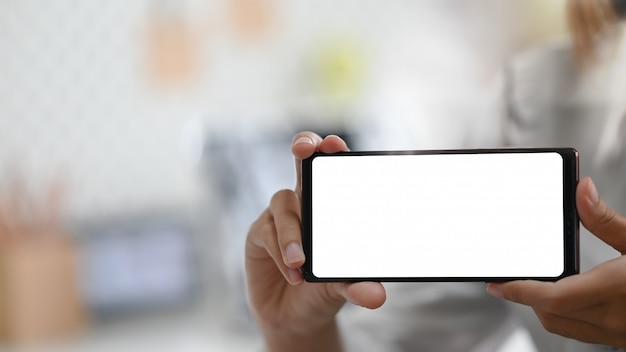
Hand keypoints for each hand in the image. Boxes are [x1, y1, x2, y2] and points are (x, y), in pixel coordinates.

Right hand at [245, 132, 385, 351]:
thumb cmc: (324, 291)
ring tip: (301, 263)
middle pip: (302, 163)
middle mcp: (304, 203)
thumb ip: (357, 287)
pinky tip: (292, 274)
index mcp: (330, 206)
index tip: (335, 144)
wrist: (295, 319)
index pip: (332, 170)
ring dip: (292, 232)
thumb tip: (376, 295)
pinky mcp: (259, 234)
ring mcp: (280, 216)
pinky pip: (267, 232)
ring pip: (283, 203)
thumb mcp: (344, 289)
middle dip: (303, 147)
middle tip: (306, 150)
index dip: (331, 150)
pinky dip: (280, 252)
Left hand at [487, 177, 625, 347]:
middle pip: (550, 317)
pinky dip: (568, 316)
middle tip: (516, 277)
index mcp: (614, 292)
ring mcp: (621, 334)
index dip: (518, 292)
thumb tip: (581, 190)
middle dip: (527, 298)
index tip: (497, 283)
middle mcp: (615, 320)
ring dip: (546, 309)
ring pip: (566, 328)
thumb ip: (607, 219)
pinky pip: (585, 333)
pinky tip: (571, 296)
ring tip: (538, 284)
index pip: (550, 299)